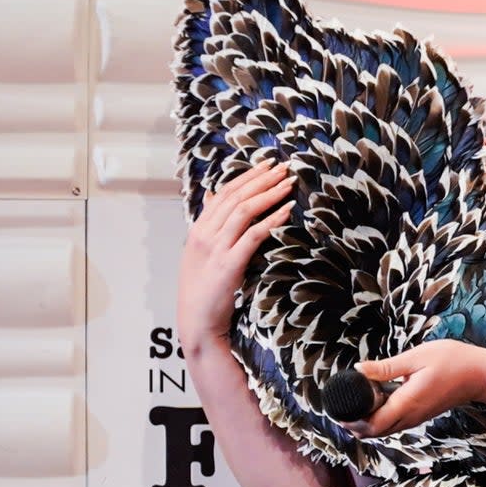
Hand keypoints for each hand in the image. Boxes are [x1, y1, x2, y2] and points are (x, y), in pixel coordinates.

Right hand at [177, 160, 294, 349]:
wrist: (197, 322)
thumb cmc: (202, 289)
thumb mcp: (199, 253)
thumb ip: (208, 224)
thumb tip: (211, 195)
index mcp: (197, 229)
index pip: (224, 193)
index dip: (247, 176)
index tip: (267, 164)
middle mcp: (205, 234)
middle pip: (236, 197)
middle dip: (262, 179)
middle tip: (283, 166)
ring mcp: (216, 249)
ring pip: (245, 211)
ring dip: (270, 193)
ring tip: (289, 182)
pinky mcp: (229, 264)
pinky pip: (254, 235)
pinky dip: (272, 219)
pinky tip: (287, 210)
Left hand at [343, 340, 485, 437]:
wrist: (480, 375)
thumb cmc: (452, 360)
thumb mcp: (417, 357)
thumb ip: (387, 367)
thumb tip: (358, 370)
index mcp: (407, 403)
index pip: (372, 425)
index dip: (352, 422)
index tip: (339, 409)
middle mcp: (410, 416)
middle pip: (376, 433)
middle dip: (355, 425)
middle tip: (343, 407)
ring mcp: (417, 418)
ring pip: (385, 430)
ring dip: (367, 423)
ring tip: (356, 404)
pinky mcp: (421, 415)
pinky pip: (395, 424)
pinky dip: (380, 419)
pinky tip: (377, 401)